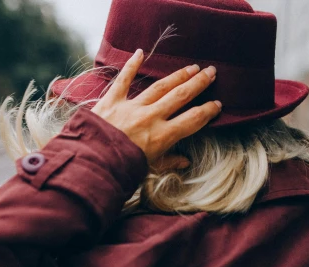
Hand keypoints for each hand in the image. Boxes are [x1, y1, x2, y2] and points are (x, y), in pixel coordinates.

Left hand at [91, 49, 221, 164]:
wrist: (91, 164)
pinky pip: (123, 80)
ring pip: (160, 87)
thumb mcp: (149, 171)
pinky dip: (131, 66)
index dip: (207, 111)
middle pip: (180, 96)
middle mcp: (150, 118)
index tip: (217, 104)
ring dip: (177, 76)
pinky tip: (140, 52)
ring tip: (191, 68)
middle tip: (211, 72)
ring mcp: (131, 107)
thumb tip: (185, 161)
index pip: (193, 120)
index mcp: (162, 137)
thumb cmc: (121, 171)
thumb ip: (168, 163)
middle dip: (198, 83)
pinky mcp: (111, 101)